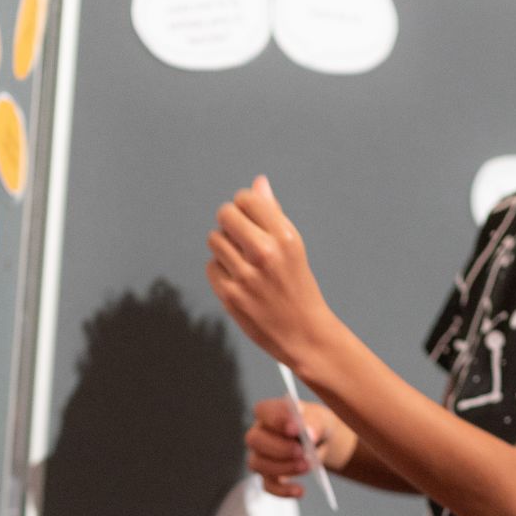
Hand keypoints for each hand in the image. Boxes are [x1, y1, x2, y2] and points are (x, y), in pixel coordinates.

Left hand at [206, 175, 338, 368]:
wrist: (303, 333)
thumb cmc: (298, 286)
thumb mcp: (293, 246)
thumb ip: (273, 213)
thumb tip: (258, 182)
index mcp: (285, 237)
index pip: (246, 199)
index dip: (244, 206)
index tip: (249, 218)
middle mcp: (265, 253)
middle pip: (225, 214)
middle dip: (229, 222)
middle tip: (240, 237)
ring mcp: (245, 276)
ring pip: (214, 239)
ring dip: (224, 247)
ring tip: (242, 261)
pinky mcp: (229, 295)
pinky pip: (211, 266)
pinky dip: (221, 270)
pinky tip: (238, 280)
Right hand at [246, 397, 356, 497]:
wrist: (320, 442)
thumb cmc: (314, 425)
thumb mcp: (320, 420)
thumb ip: (314, 423)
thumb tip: (309, 434)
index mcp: (268, 412)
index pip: (262, 411)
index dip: (276, 419)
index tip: (295, 428)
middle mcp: (259, 433)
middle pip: (254, 439)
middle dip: (278, 447)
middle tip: (301, 451)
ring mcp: (260, 456)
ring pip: (259, 464)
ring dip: (283, 467)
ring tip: (307, 466)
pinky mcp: (268, 476)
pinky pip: (268, 485)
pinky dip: (283, 490)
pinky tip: (300, 491)